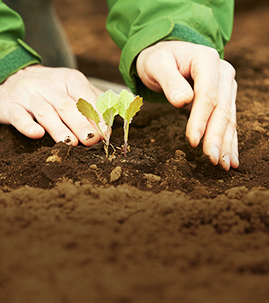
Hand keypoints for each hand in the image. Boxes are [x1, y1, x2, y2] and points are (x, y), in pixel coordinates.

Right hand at [0, 65, 103, 145]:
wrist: (8, 76)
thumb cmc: (47, 88)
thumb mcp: (71, 88)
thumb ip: (93, 100)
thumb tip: (113, 118)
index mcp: (68, 80)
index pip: (85, 96)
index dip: (96, 115)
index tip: (105, 132)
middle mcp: (48, 85)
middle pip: (67, 106)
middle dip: (81, 124)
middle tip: (91, 140)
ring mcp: (28, 94)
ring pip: (45, 112)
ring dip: (58, 128)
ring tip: (70, 143)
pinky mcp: (9, 105)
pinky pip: (18, 115)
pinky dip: (27, 125)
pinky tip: (36, 134)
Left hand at [137, 41, 237, 170]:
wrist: (166, 53)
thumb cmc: (158, 58)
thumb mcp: (156, 64)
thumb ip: (169, 80)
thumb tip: (183, 101)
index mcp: (207, 60)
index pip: (207, 95)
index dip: (201, 119)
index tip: (193, 141)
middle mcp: (222, 72)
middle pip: (222, 108)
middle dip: (216, 136)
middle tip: (211, 160)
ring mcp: (225, 86)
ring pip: (228, 117)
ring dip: (226, 142)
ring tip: (223, 165)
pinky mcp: (223, 97)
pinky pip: (228, 120)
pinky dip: (229, 139)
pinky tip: (230, 158)